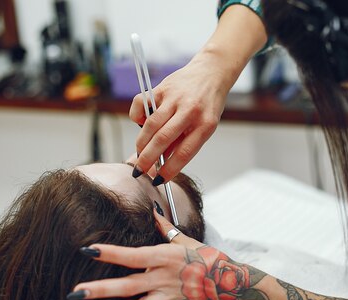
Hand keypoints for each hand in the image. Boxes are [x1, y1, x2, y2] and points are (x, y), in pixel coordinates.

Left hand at [69, 210, 272, 299]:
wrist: (230, 282)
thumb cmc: (206, 258)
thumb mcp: (186, 240)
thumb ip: (165, 227)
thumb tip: (152, 210)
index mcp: (165, 258)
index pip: (133, 255)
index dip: (109, 253)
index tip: (86, 250)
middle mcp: (164, 279)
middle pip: (128, 285)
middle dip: (100, 289)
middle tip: (75, 291)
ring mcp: (169, 299)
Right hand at [129, 51, 232, 182]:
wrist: (211, 72)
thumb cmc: (208, 104)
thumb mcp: (204, 126)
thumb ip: (184, 142)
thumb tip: (162, 162)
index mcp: (205, 124)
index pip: (184, 153)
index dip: (169, 169)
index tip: (158, 180)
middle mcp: (190, 110)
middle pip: (163, 140)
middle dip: (147, 159)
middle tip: (138, 171)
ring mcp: (175, 98)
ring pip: (150, 125)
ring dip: (141, 144)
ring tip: (138, 155)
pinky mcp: (161, 87)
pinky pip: (141, 104)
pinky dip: (136, 117)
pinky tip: (140, 124)